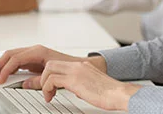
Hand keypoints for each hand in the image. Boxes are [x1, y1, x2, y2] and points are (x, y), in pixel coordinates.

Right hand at [0, 45, 90, 83]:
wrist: (80, 65)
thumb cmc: (70, 68)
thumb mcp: (52, 76)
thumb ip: (37, 80)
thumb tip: (24, 84)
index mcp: (38, 51)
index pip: (15, 59)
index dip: (5, 70)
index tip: (1, 80)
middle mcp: (34, 50)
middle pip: (9, 55)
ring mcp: (33, 53)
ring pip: (11, 56)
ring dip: (2, 66)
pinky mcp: (33, 58)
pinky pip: (17, 61)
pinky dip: (9, 67)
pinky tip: (7, 75)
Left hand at [25, 60, 139, 111]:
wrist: (120, 94)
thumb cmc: (110, 93)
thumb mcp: (92, 85)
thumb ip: (83, 84)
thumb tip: (78, 91)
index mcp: (82, 66)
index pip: (59, 64)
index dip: (49, 74)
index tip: (47, 85)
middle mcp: (78, 66)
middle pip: (51, 64)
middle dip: (43, 76)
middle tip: (44, 89)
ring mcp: (76, 71)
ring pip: (49, 70)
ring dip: (43, 83)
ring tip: (47, 95)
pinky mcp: (74, 80)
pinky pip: (52, 80)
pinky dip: (47, 89)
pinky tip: (51, 97)